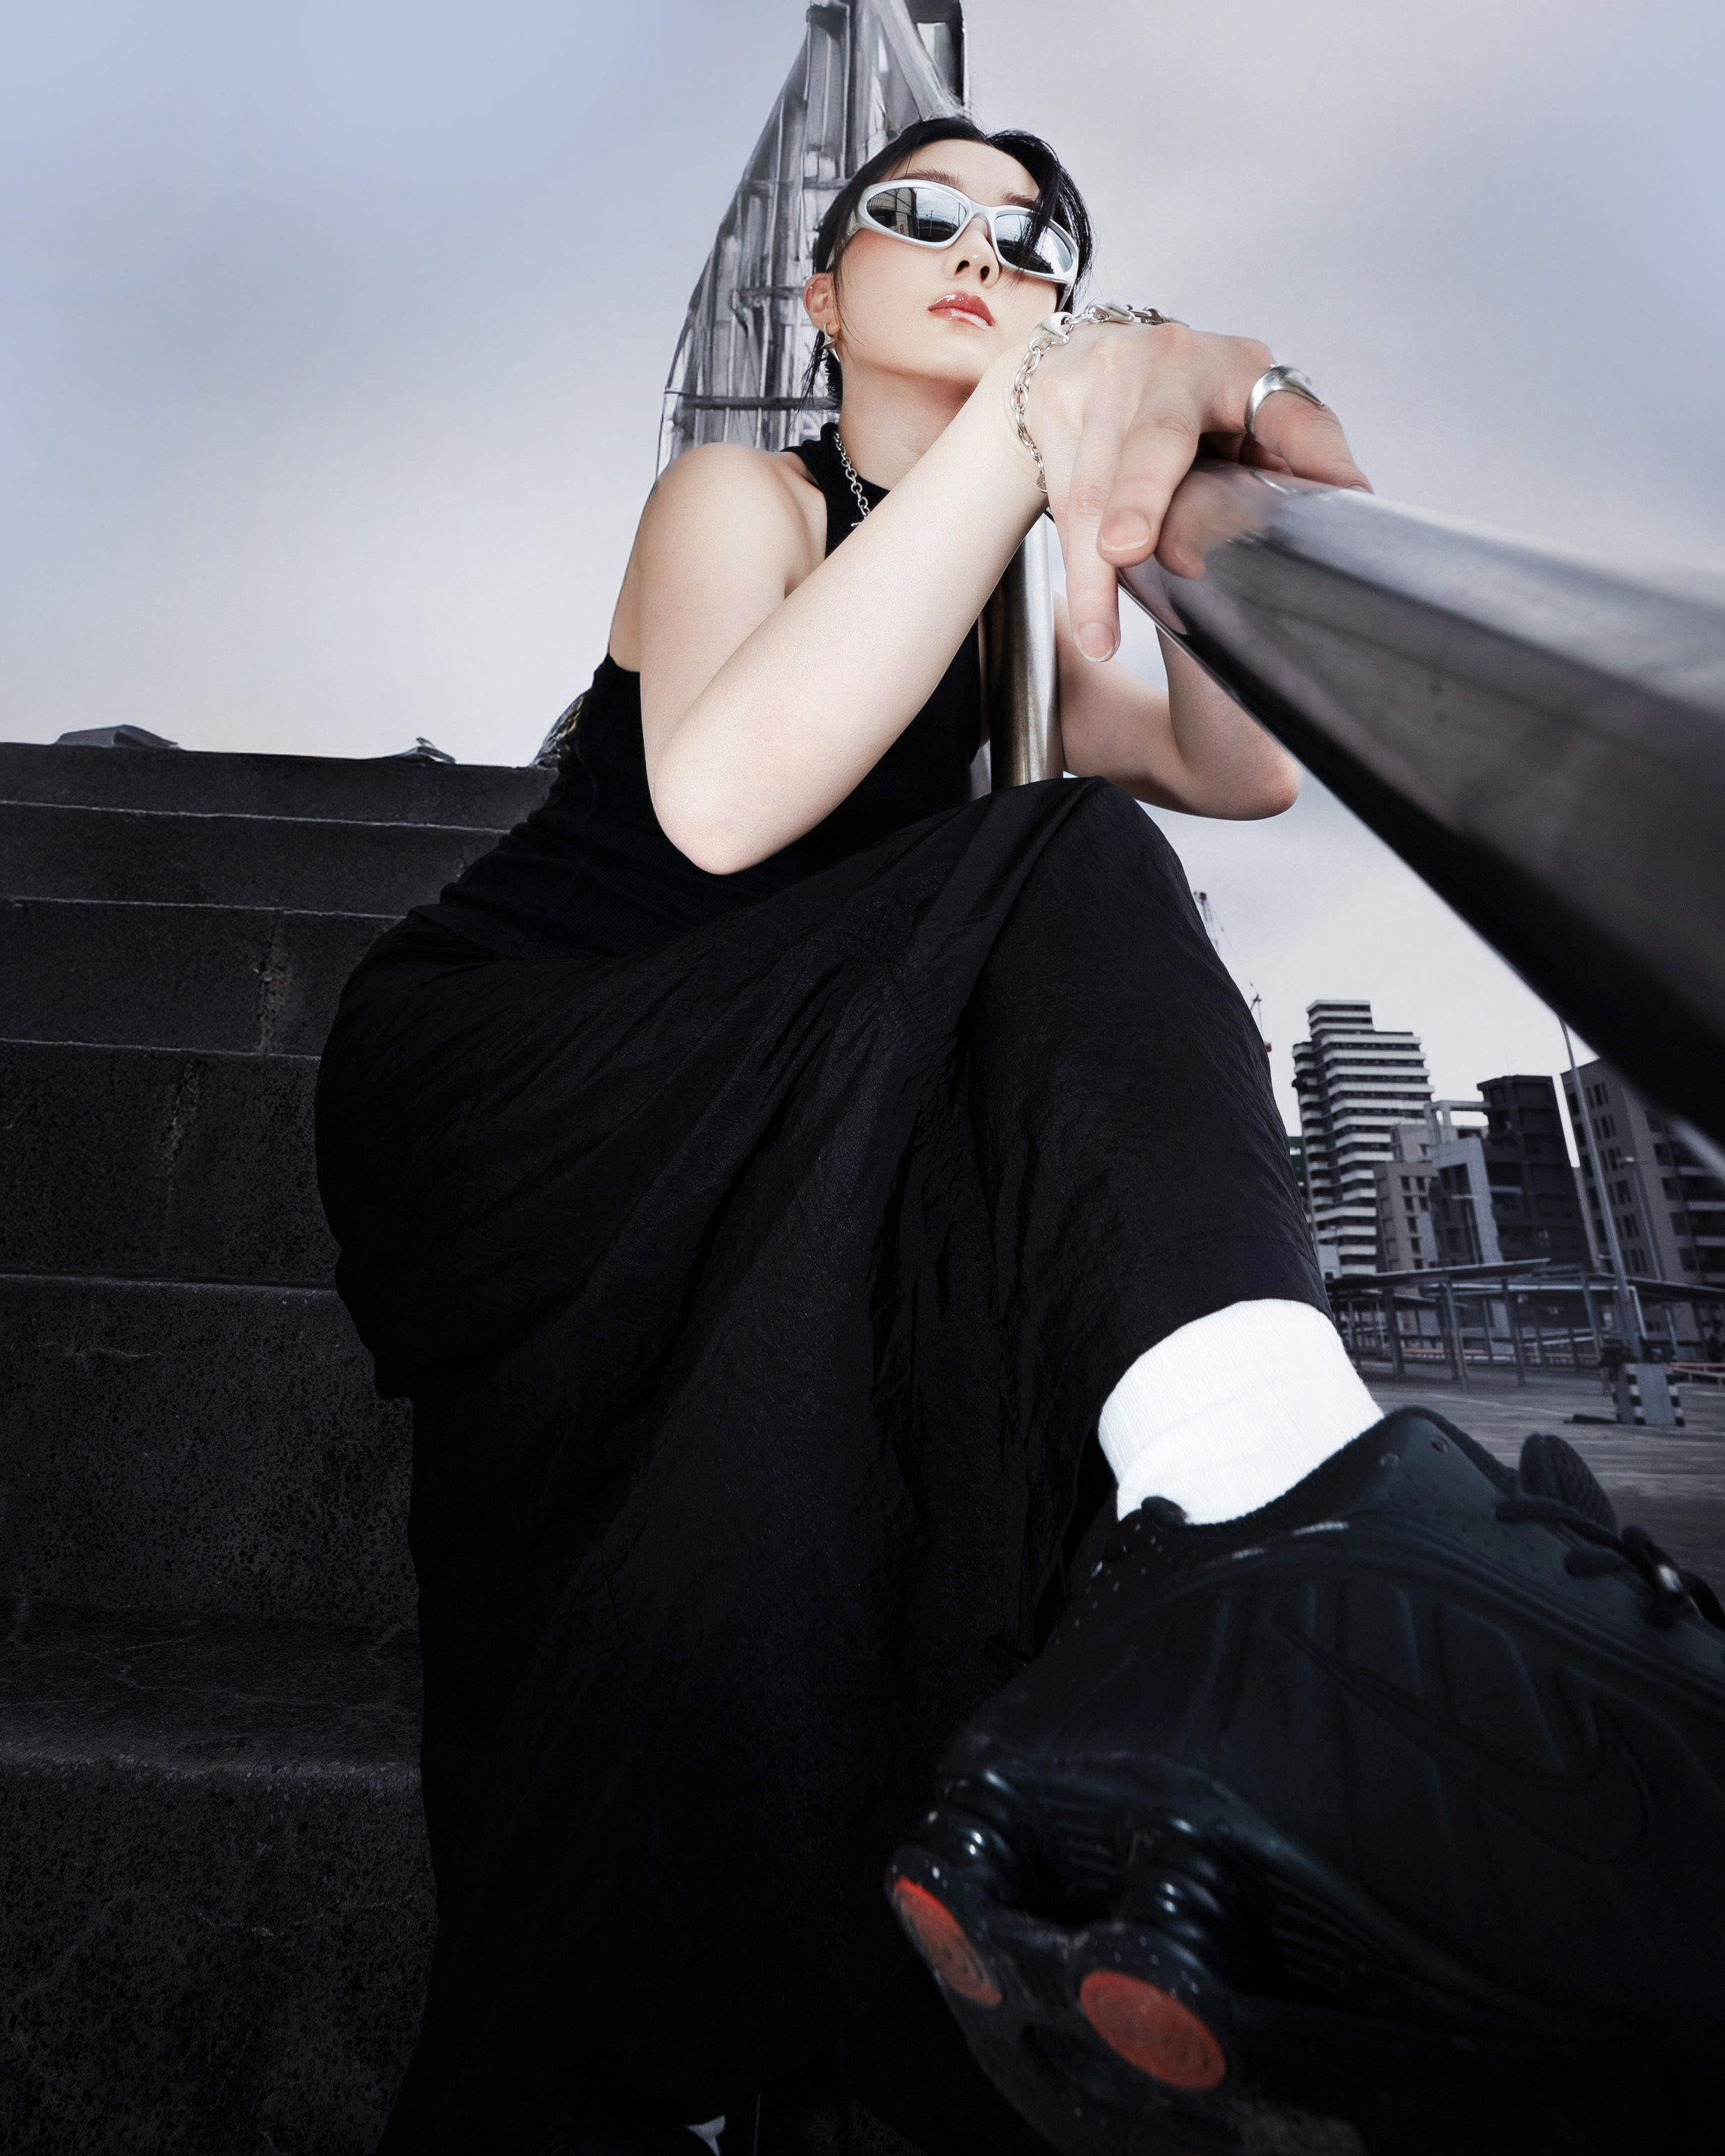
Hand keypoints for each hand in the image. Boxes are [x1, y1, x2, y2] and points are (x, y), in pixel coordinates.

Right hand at [1017, 323, 1369, 659]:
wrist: (1077, 363)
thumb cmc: (1173, 401)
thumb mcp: (1239, 416)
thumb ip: (1279, 457)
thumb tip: (1336, 519)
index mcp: (1241, 370)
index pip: (1289, 410)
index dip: (1317, 453)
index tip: (1344, 497)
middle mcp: (1174, 365)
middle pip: (1156, 439)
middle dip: (1141, 497)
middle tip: (1129, 549)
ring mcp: (1110, 383)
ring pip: (1094, 487)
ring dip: (1096, 571)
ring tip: (1103, 634)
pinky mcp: (1059, 409)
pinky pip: (1064, 501)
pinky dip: (1077, 569)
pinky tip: (1091, 620)